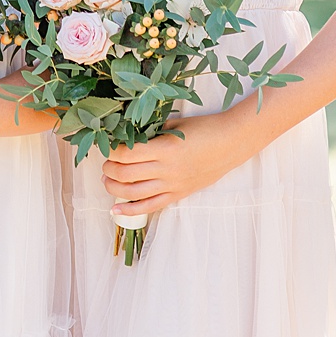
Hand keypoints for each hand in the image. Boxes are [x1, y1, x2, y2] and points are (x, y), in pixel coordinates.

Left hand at [103, 113, 249, 219]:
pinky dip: (130, 210)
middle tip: (104, 163)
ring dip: (114, 188)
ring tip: (107, 180)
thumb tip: (126, 135)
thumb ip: (151, 131)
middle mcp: (167, 170)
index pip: (127, 154)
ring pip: (134, 193)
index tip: (105, 145)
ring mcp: (173, 185)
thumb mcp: (175, 125)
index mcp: (165, 149)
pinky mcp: (179, 194)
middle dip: (109, 169)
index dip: (111, 151)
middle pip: (126, 174)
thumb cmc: (204, 128)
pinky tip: (116, 211)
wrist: (231, 143)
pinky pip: (151, 206)